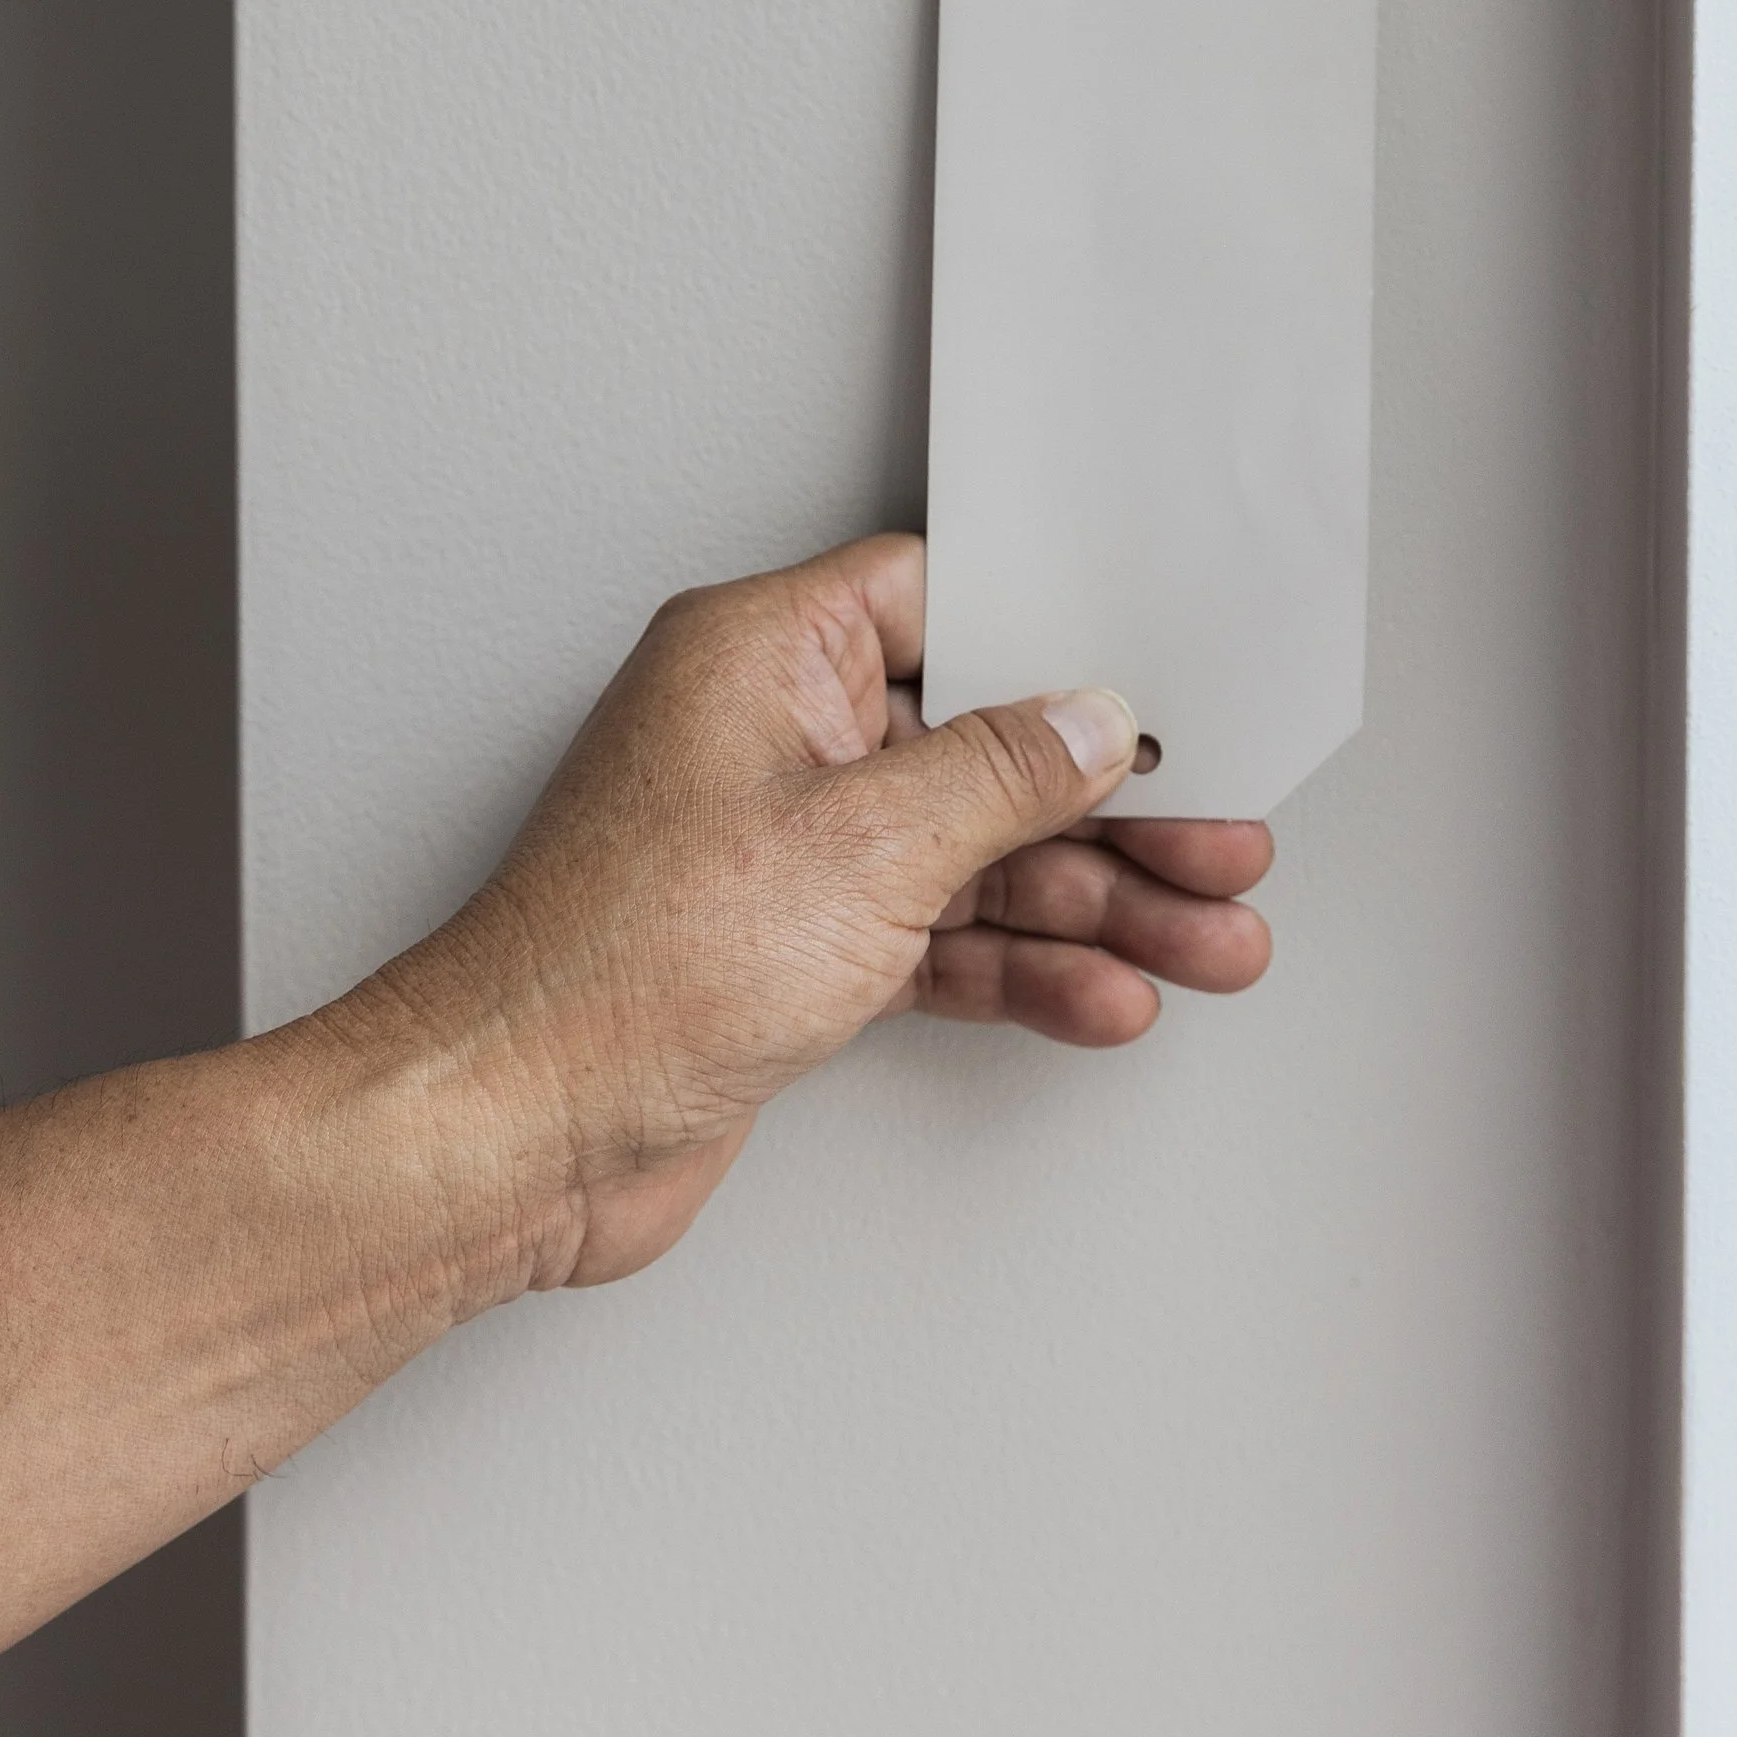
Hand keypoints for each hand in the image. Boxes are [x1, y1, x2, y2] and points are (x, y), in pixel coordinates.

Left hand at [338, 533, 1271, 1291]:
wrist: (515, 1134)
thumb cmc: (620, 971)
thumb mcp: (862, 847)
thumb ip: (998, 777)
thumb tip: (1088, 722)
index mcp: (761, 656)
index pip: (946, 602)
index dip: (1062, 643)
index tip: (1161, 687)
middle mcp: (769, 739)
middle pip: (983, 746)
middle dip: (1112, 808)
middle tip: (1221, 841)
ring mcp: (781, 852)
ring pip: (974, 857)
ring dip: (1096, 904)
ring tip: (1208, 940)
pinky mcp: (788, 953)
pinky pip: (936, 938)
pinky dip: (1022, 968)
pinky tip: (1105, 995)